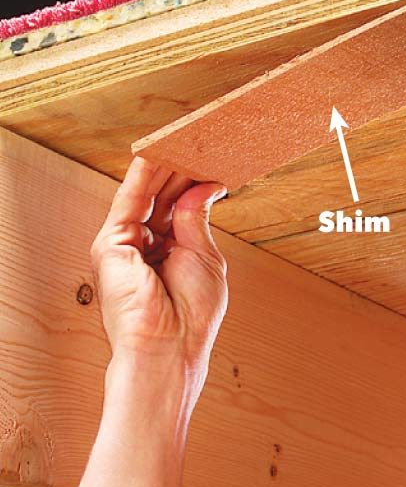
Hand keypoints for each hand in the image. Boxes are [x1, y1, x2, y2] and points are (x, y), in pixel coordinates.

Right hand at [90, 157, 228, 372]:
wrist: (169, 345)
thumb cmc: (191, 314)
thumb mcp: (206, 258)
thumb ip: (198, 220)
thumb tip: (205, 187)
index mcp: (170, 253)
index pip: (181, 209)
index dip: (195, 185)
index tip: (213, 161)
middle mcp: (146, 246)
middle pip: (164, 198)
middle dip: (182, 171)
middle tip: (203, 144)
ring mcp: (126, 244)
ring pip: (146, 195)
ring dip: (165, 167)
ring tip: (186, 141)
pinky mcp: (111, 244)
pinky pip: (128, 201)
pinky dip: (141, 176)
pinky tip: (156, 155)